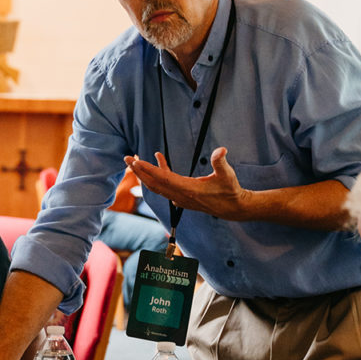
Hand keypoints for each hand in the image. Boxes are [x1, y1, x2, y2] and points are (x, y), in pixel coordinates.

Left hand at [125, 147, 251, 220]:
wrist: (233, 208)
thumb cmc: (231, 190)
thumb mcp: (228, 175)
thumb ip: (221, 162)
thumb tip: (220, 150)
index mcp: (189, 190)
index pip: (163, 179)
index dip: (149, 170)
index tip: (136, 162)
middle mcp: (181, 196)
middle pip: (154, 184)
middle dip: (139, 171)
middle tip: (127, 158)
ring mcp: (180, 198)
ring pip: (157, 187)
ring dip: (145, 174)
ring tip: (136, 160)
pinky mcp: (182, 198)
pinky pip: (164, 187)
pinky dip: (158, 175)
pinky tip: (160, 161)